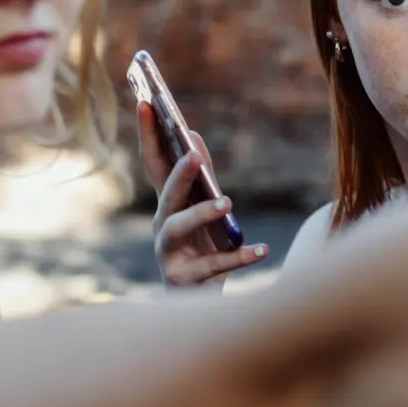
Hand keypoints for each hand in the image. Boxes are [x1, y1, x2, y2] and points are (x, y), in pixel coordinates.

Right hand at [136, 102, 269, 288]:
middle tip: (194, 154)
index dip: (147, 134)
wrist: (197, 305)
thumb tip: (193, 134)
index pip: (153, 163)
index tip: (145, 102)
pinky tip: (262, 250)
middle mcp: (162, 227)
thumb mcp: (202, 211)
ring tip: (227, 202)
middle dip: (179, 173)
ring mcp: (168, 254)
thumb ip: (201, 176)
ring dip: (201, 212)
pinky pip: (214, 266)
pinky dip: (239, 257)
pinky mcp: (183, 280)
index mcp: (168, 206)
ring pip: (179, 228)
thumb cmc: (203, 250)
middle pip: (166, 194)